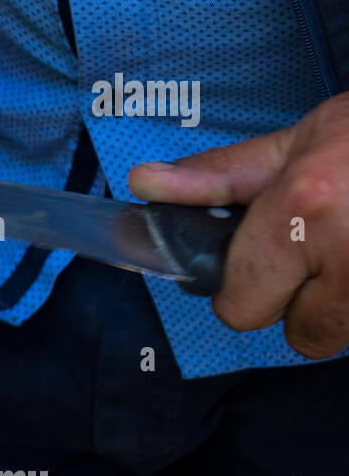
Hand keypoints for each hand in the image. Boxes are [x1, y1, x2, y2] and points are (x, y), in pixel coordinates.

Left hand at [128, 94, 348, 358]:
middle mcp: (348, 254)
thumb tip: (147, 184)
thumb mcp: (302, 139)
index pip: (240, 308)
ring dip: (347, 305)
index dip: (245, 290)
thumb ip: (222, 176)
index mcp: (302, 211)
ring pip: (345, 336)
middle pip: (301, 336)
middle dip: (302, 304)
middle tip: (322, 253)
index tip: (262, 266)